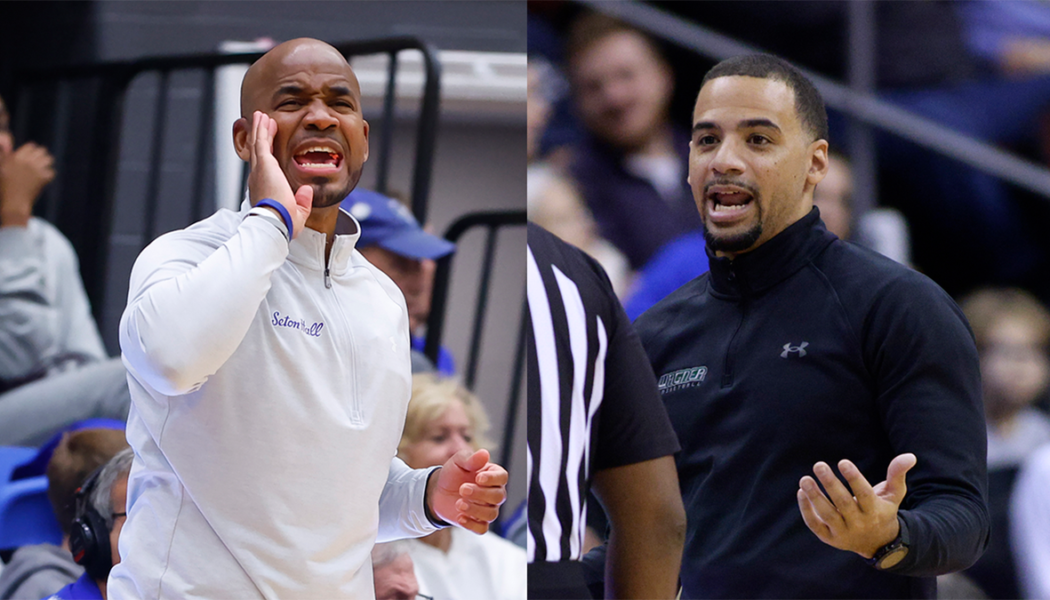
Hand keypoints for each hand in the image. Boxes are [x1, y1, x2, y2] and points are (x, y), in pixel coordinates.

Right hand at [0, 142, 54, 226]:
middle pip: (42, 151)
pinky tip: (44, 179)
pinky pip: (51, 172)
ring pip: (49, 159)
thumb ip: (5, 156)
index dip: (33, 151)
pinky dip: (48, 175)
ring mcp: (35, 169)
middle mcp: (25, 161)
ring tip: (43, 169)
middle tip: (39, 163)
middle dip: (42, 156)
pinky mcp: (42, 178)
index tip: (32, 157)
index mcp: (15, 157)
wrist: (13, 203)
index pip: (31, 146)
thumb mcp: (2, 169)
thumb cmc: (4, 188)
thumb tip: (8, 146)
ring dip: (47, 163)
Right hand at [246, 111, 310, 237]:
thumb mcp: (297, 213)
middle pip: (259, 151)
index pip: (265, 167)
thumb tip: (306, 190)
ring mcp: (259, 170)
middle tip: (262, 124)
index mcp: (266, 189)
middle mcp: (259, 177)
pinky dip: (262, 129)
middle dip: (261, 136)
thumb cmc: (283, 223)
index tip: (269, 145)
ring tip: (261, 117)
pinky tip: (263, 119)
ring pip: (258, 143)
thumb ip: (302, 201)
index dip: (266, 154)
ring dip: (260, 129)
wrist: (274, 222)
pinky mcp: (264, 164)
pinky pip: (261, 142)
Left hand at [427, 448, 507, 533]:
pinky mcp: (478, 522)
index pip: (502, 477)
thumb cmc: (452, 474)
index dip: (493, 479)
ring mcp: (487, 509)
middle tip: (462, 489)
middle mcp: (494, 493)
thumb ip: (471, 459)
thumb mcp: (458, 462)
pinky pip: (482, 529)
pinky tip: (460, 517)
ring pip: (491, 514)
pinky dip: (472, 524)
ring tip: (458, 503)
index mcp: (492, 475)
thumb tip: (484, 453)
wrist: (438, 491)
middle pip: (498, 497)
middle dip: (480, 494)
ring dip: (475, 509)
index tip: (478, 478)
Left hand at [797, 453, 916, 557]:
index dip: (854, 478)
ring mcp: (843, 533)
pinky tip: (801, 492)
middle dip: (830, 484)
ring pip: (827, 515)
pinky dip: (807, 510)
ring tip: (805, 479)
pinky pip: (815, 525)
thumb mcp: (894, 494)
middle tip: (819, 464)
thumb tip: (909, 456)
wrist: (878, 543)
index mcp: (875, 511)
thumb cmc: (883, 510)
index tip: (842, 462)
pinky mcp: (830, 538)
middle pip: (843, 503)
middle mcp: (859, 523)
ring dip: (814, 497)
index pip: (864, 494)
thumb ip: (897, 474)